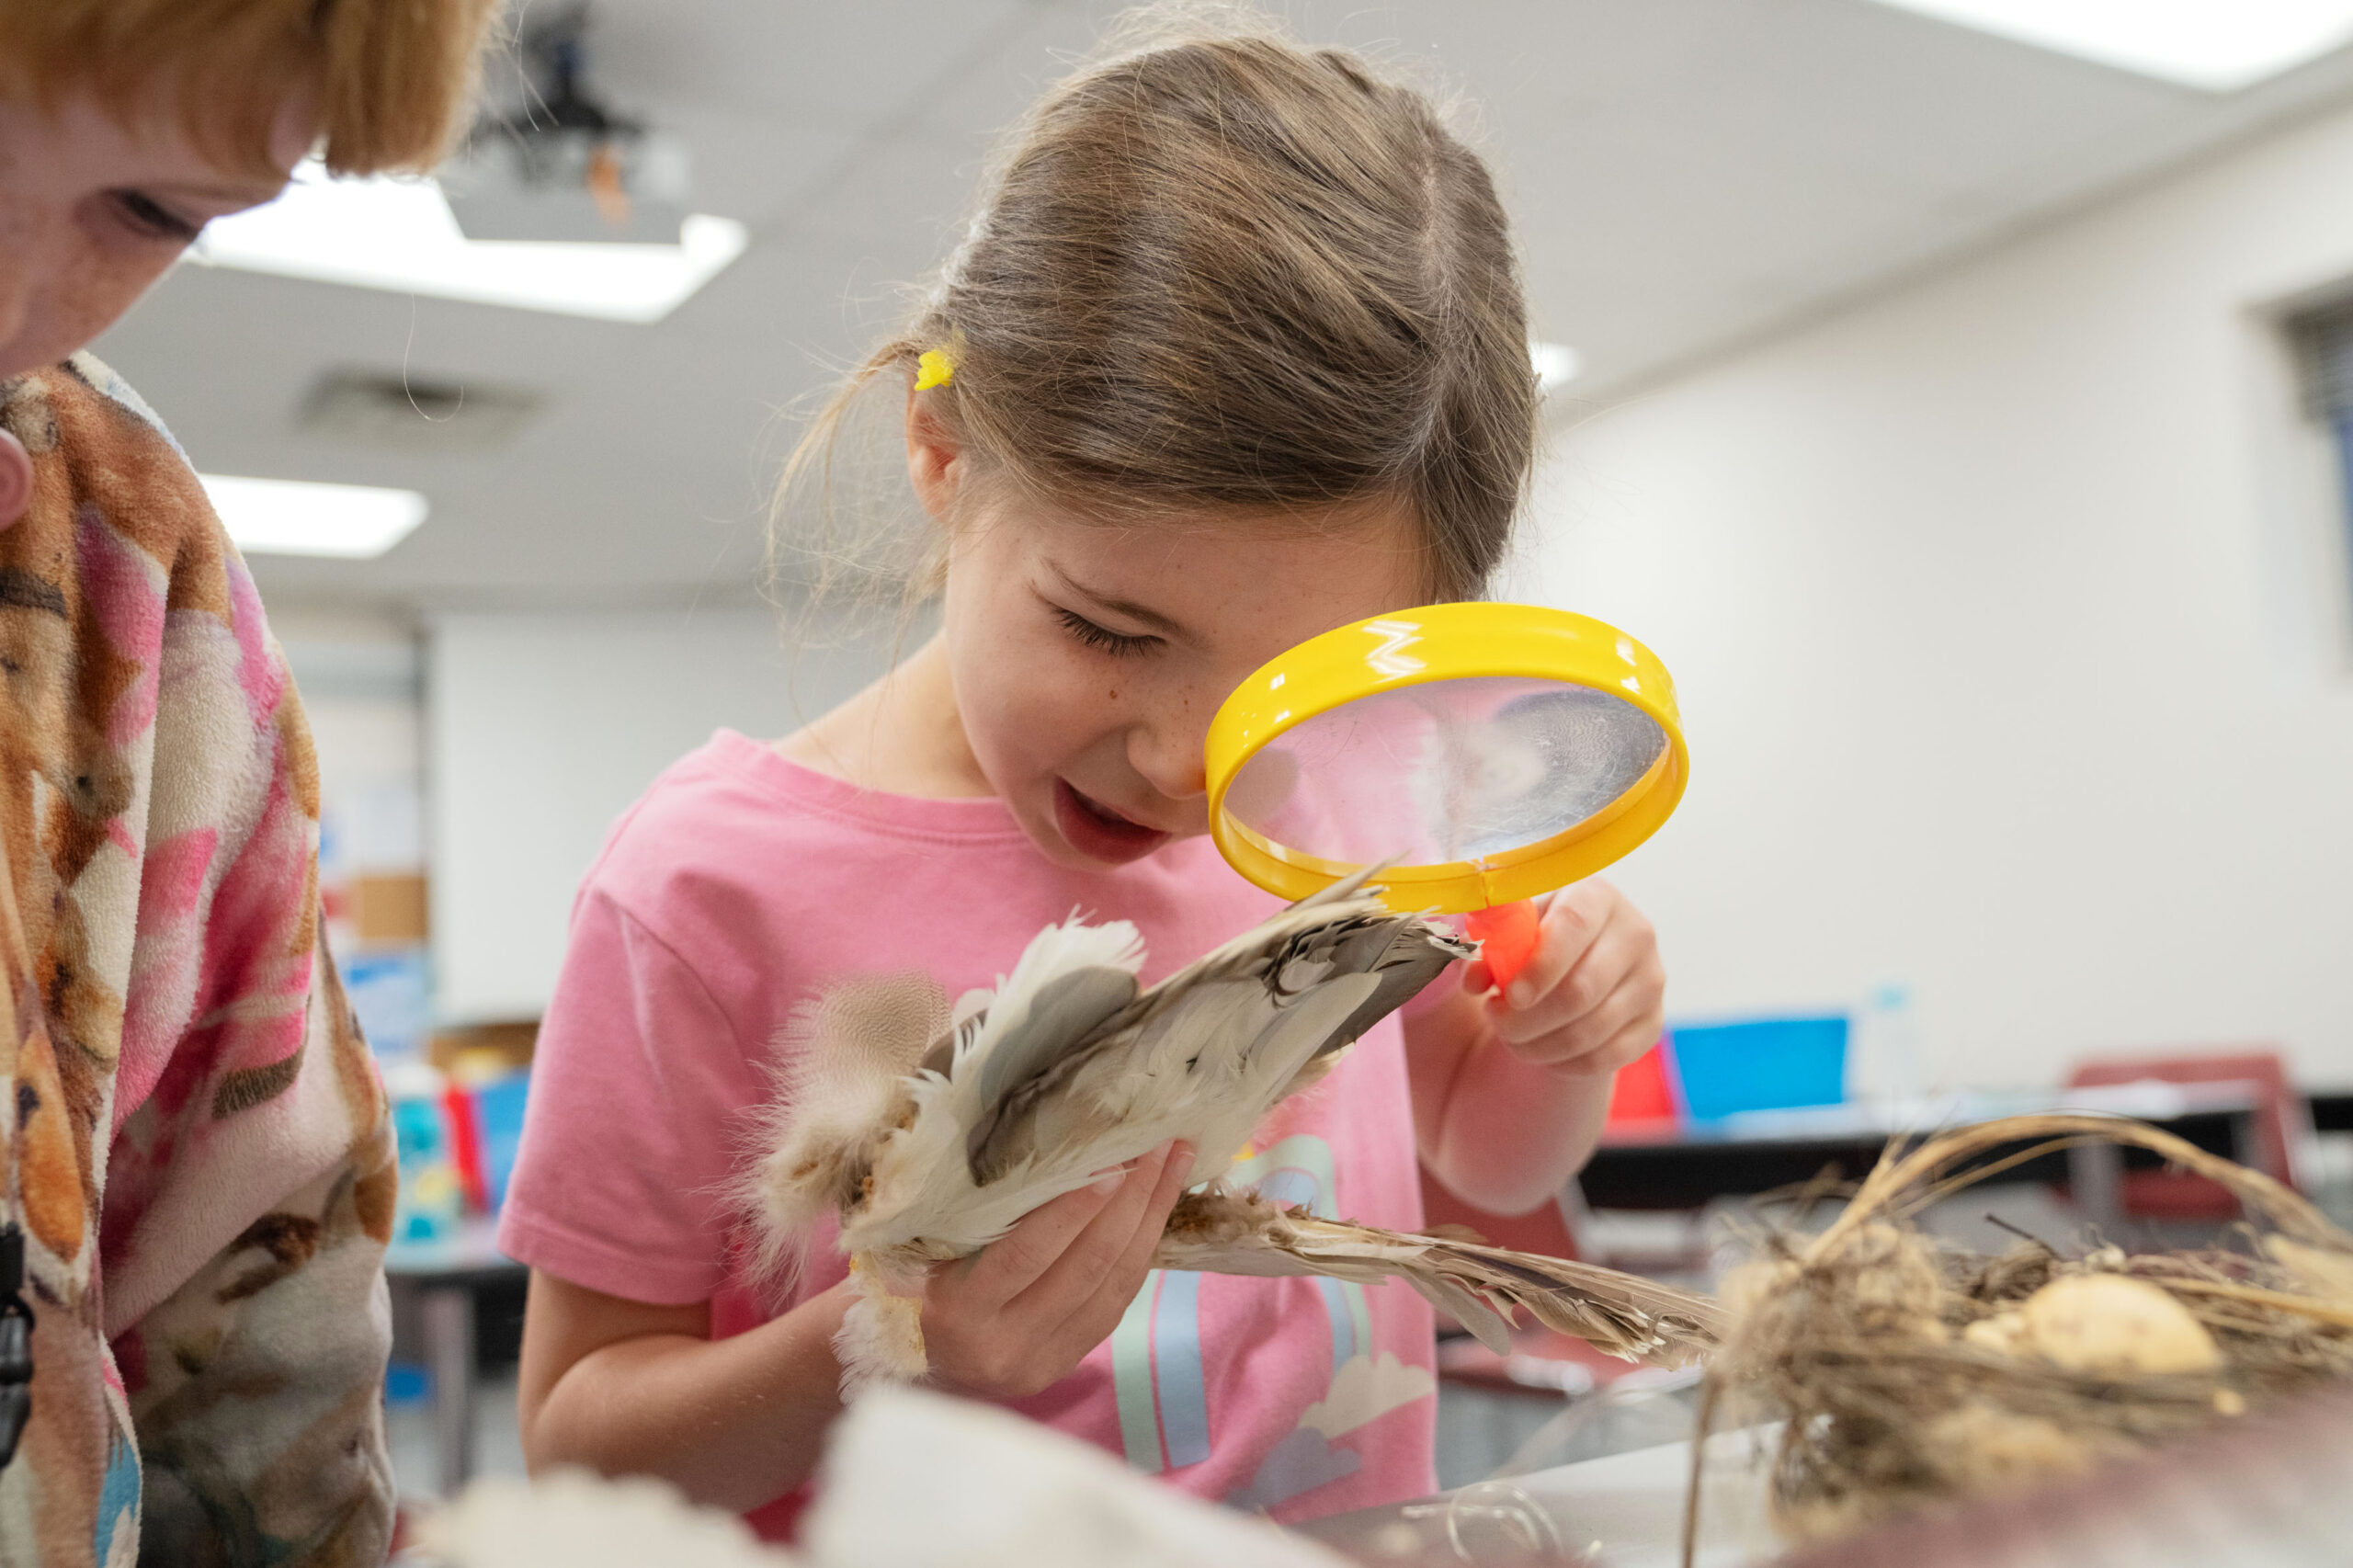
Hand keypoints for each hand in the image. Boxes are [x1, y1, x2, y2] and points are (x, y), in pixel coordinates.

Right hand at [919, 1140, 1192, 1399]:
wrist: (924, 1368)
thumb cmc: (920, 1290)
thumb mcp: (932, 1257)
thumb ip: (981, 1221)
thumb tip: (1049, 1150)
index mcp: (962, 1310)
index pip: (1025, 1256)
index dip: (1071, 1211)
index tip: (1111, 1163)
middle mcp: (1006, 1342)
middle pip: (1086, 1267)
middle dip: (1131, 1202)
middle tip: (1157, 1147)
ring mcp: (1044, 1359)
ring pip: (1114, 1284)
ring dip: (1150, 1220)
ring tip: (1172, 1166)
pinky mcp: (1069, 1362)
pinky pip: (1118, 1301)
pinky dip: (1140, 1250)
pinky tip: (1156, 1210)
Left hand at [1464, 879, 1663, 1077]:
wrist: (1571, 964)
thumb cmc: (1532, 939)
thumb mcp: (1505, 931)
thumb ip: (1485, 947)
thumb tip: (1473, 978)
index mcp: (1596, 895)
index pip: (1574, 926)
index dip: (1540, 966)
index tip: (1510, 996)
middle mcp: (1635, 933)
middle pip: (1582, 989)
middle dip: (1527, 1017)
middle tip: (1495, 1019)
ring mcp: (1650, 980)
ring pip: (1591, 1030)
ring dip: (1538, 1044)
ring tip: (1510, 1036)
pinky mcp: (1653, 1023)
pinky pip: (1606, 1058)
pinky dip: (1564, 1062)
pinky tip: (1542, 1050)